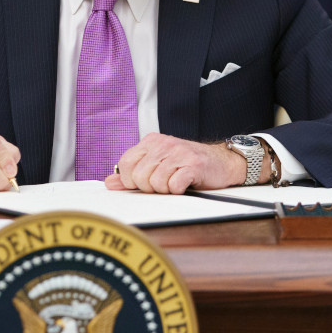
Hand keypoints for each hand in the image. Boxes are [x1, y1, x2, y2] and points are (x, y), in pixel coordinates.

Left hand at [102, 133, 245, 193]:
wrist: (221, 162)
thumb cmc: (187, 165)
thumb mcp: (157, 166)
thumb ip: (132, 174)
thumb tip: (109, 182)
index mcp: (151, 142)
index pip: (125, 163)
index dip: (130, 180)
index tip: (143, 183)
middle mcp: (164, 144)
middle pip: (139, 176)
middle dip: (149, 188)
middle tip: (163, 184)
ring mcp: (179, 153)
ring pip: (156, 183)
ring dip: (165, 190)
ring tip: (175, 183)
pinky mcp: (193, 165)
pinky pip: (174, 185)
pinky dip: (178, 191)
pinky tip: (185, 184)